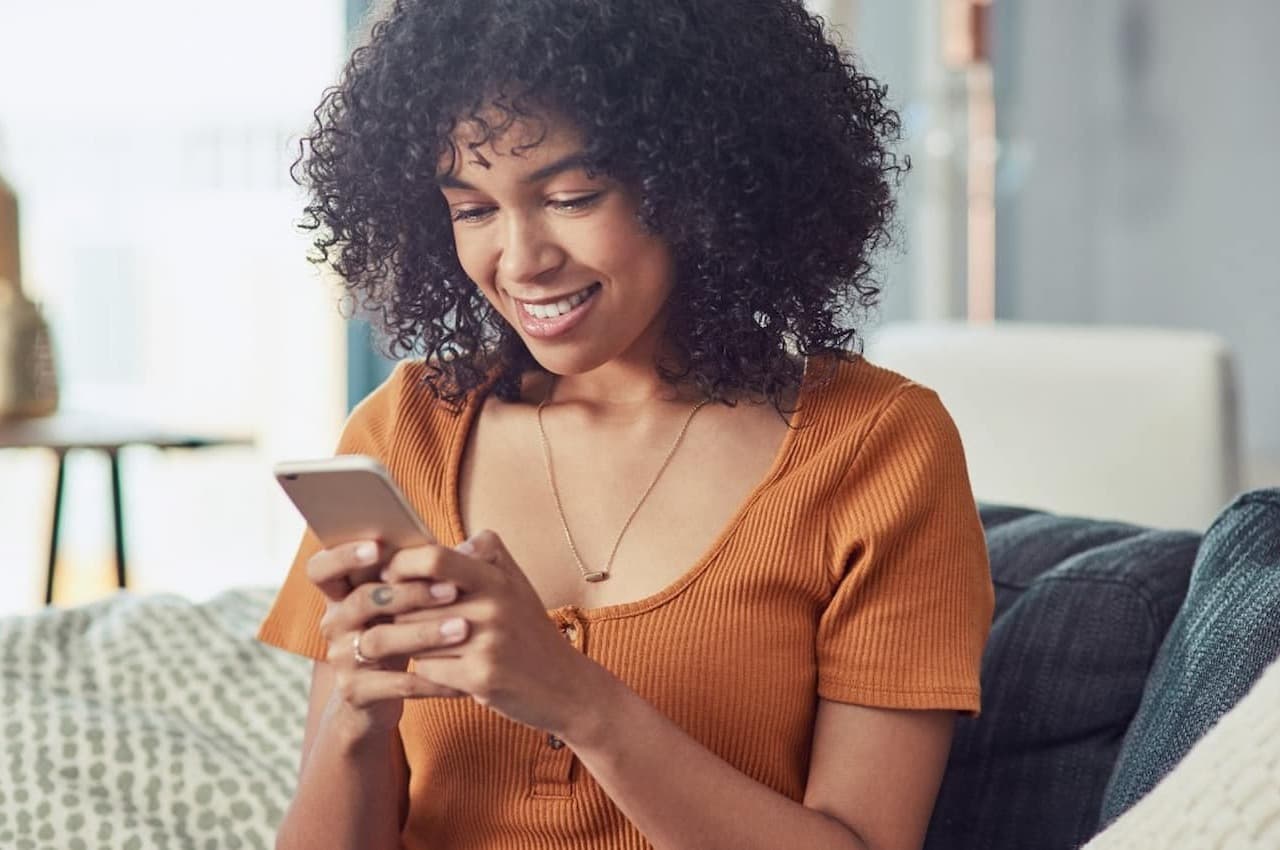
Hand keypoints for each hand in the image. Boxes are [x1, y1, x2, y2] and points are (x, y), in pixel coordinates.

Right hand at [306, 540, 468, 733]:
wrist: (377, 695)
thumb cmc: (400, 630)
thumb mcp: (402, 601)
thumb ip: (424, 572)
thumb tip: (473, 545)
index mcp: (341, 593)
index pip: (321, 568)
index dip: (344, 555)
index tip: (379, 547)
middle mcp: (334, 622)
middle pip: (362, 600)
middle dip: (409, 593)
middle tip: (452, 590)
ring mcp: (342, 658)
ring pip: (380, 641)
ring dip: (425, 634)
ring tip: (463, 629)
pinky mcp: (356, 691)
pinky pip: (397, 684)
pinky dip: (432, 680)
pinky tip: (460, 676)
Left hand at [382, 530, 614, 736]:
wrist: (566, 687)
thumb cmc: (530, 633)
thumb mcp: (516, 583)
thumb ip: (485, 554)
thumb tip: (444, 542)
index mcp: (497, 578)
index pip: (434, 559)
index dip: (403, 564)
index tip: (390, 575)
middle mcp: (493, 606)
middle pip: (414, 601)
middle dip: (401, 611)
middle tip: (403, 618)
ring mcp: (487, 643)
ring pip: (415, 637)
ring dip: (413, 643)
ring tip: (431, 646)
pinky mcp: (480, 677)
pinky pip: (427, 668)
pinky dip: (428, 670)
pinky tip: (446, 669)